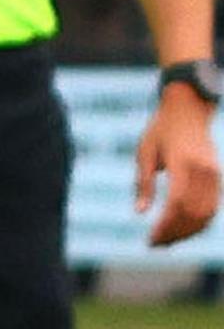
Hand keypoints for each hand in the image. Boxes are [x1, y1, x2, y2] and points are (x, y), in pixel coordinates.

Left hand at [137, 89, 220, 246]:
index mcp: (183, 163)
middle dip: (174, 233)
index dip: (165, 225)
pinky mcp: (219, 179)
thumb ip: (143, 182)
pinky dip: (198, 223)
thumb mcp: (145, 152)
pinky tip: (181, 230)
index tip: (150, 239)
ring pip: (206, 215)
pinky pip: (212, 208)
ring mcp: (215, 176)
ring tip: (166, 241)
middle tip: (154, 244)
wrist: (189, 110)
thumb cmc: (160, 130)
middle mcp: (204, 172)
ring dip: (187, 232)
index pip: (176, 203)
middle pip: (193, 213)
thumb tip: (140, 213)